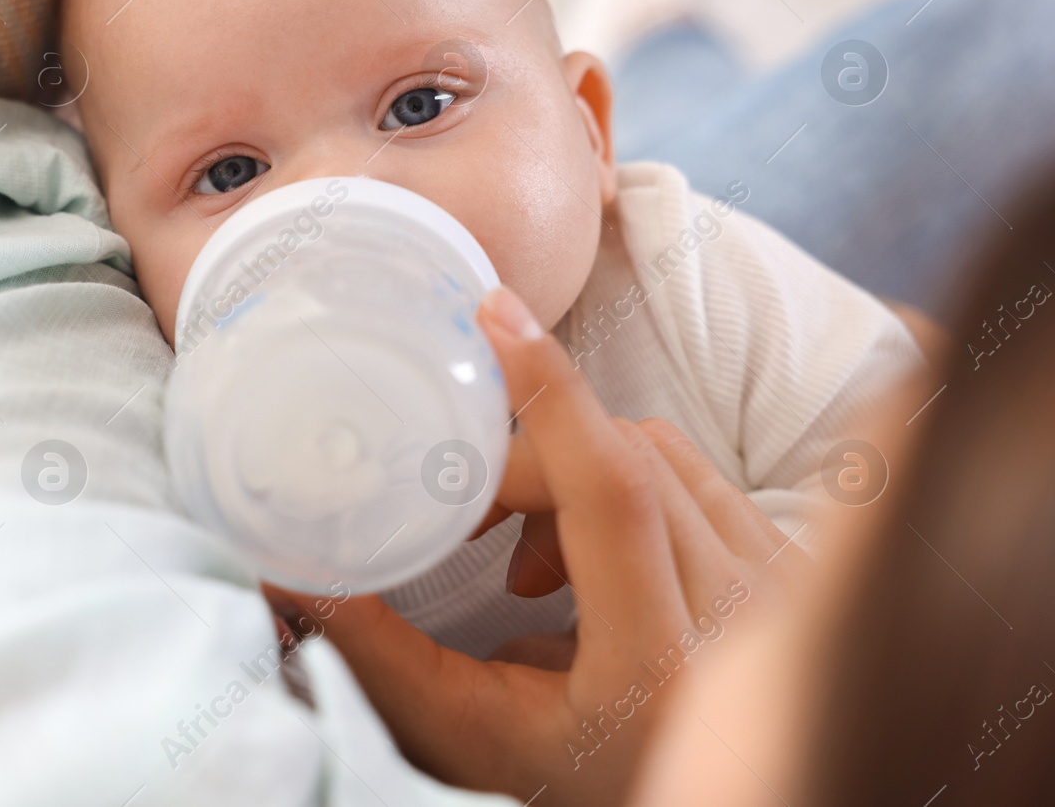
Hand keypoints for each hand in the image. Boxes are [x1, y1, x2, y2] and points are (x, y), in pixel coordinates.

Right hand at [268, 285, 807, 804]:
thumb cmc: (584, 786)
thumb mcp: (473, 734)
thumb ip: (382, 654)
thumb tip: (288, 574)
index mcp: (658, 662)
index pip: (612, 483)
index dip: (549, 389)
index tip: (496, 316)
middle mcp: (740, 616)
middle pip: (623, 456)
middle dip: (527, 465)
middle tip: (468, 527)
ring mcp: (778, 587)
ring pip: (662, 449)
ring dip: (575, 472)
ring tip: (531, 563)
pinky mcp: (787, 567)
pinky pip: (699, 472)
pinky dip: (628, 483)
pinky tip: (590, 558)